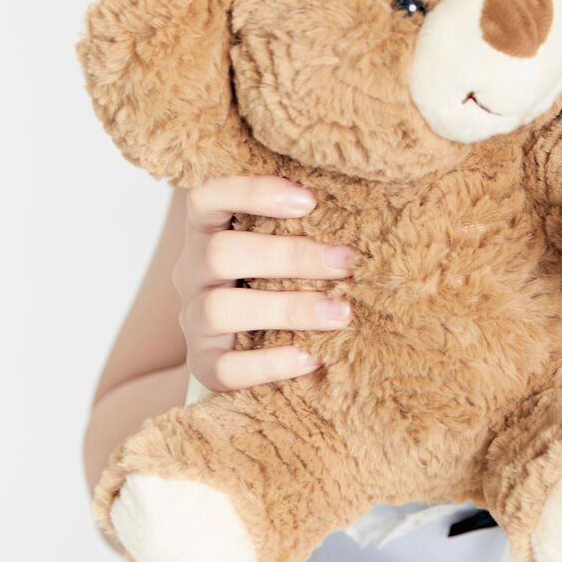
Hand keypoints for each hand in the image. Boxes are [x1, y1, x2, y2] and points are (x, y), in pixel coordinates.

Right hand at [173, 175, 353, 391]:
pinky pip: (224, 368)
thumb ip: (304, 220)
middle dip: (289, 256)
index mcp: (208, 228)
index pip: (208, 196)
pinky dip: (269, 364)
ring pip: (219, 310)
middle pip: (220, 254)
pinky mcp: (203, 364)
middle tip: (346, 261)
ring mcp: (193, 319)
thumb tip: (370, 203)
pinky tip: (312, 357)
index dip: (251, 193)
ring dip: (287, 309)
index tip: (309, 201)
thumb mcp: (279, 238)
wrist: (245, 341)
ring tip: (340, 313)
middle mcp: (191, 270)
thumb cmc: (279, 272)